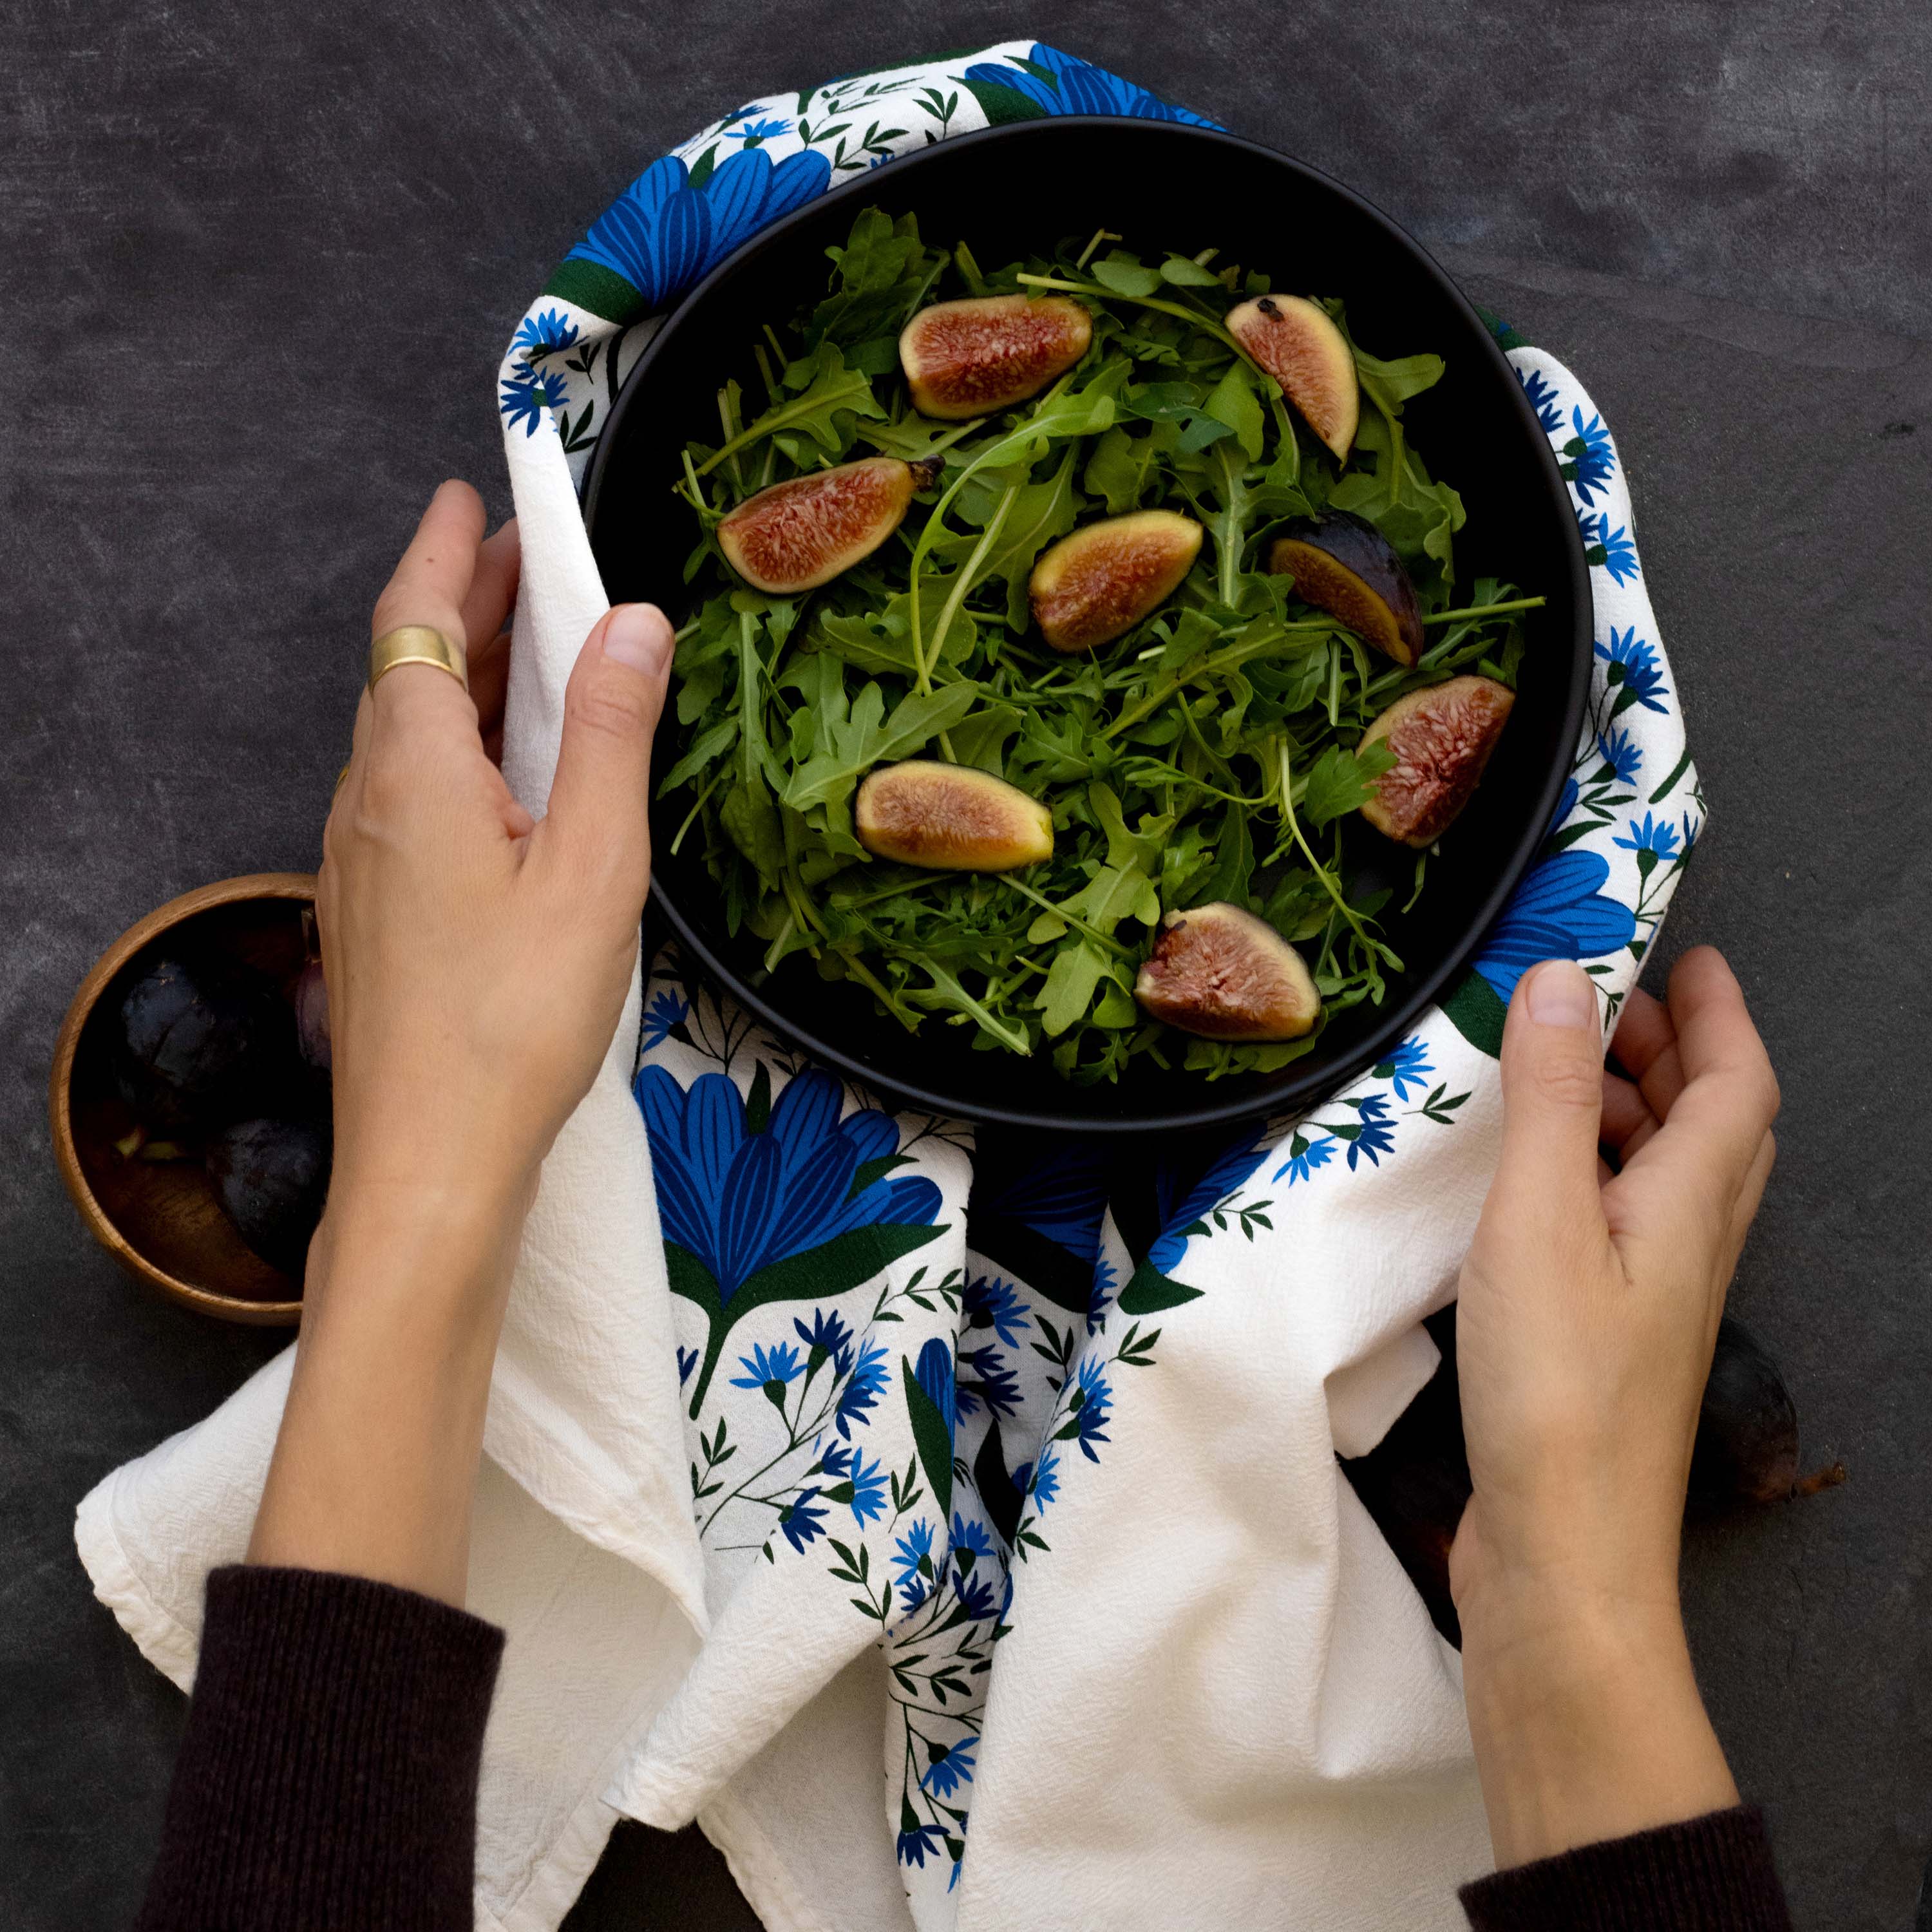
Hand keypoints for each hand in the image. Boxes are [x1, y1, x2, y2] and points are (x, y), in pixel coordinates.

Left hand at [248, 481, 673, 1600]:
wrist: (430, 1161)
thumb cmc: (515, 1017)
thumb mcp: (593, 865)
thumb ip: (613, 737)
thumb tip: (634, 622)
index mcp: (412, 770)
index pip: (412, 618)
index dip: (446, 549)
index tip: (474, 494)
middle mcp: (366, 801)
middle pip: (406, 672)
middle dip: (463, 606)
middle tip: (528, 561)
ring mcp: (360, 862)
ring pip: (405, 737)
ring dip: (461, 680)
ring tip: (530, 659)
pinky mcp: (374, 914)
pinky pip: (411, 795)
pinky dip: (458, 750)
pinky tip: (509, 784)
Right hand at [1450, 948, 1779, 1867]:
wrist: (1563, 1553)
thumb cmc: (1555, 1385)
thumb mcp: (1539, 1217)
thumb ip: (1545, 1096)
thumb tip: (1561, 977)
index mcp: (1692, 1204)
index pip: (1737, 1083)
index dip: (1718, 1011)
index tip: (1685, 950)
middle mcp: (1689, 1245)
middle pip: (1709, 1125)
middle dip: (1670, 1051)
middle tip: (1605, 1001)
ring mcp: (1652, 1296)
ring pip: (1663, 1175)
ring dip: (1627, 1109)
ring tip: (1554, 1073)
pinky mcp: (1607, 1337)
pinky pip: (1618, 1220)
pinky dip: (1586, 1171)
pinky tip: (1524, 1181)